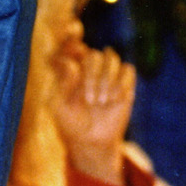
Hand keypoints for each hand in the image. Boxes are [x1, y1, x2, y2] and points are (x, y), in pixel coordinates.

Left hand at [51, 37, 135, 185]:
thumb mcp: (57, 105)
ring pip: (111, 56)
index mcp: (67, 68)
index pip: (70, 44)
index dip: (72, 45)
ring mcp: (106, 74)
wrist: (91, 141)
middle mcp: (86, 68)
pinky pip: (128, 69)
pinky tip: (116, 100)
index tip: (72, 67)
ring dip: (107, 79)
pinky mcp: (124, 85)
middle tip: (90, 100)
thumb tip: (74, 65)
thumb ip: (62, 83)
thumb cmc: (69, 122)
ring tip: (102, 102)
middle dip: (92, 76)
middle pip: (93, 54)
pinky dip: (123, 83)